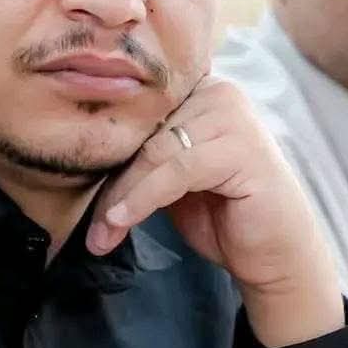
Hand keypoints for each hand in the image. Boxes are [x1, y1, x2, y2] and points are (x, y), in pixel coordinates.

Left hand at [86, 75, 341, 346]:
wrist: (275, 256)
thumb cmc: (222, 215)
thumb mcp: (169, 180)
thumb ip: (139, 157)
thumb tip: (80, 155)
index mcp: (199, 91)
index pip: (137, 116)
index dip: (106, 155)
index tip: (72, 191)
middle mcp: (220, 93)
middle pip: (143, 133)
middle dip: (111, 184)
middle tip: (91, 229)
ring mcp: (236, 118)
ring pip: (155, 152)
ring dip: (122, 198)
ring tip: (102, 234)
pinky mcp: (243, 149)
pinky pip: (176, 170)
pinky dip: (142, 198)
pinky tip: (121, 223)